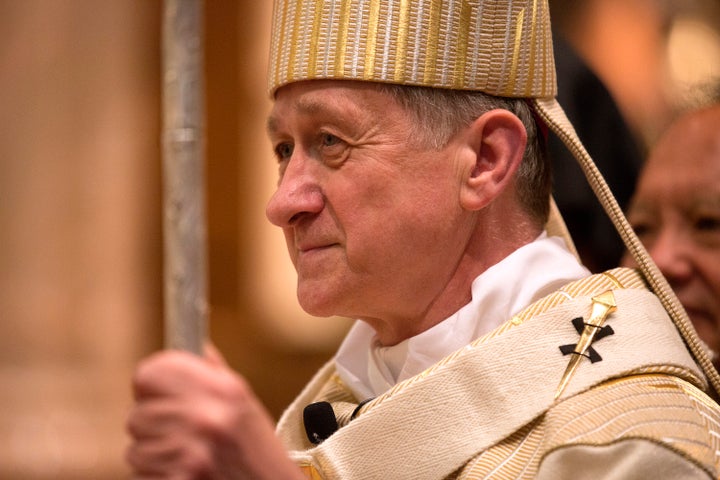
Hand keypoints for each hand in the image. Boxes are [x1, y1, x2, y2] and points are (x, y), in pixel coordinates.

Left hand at [126, 345, 304, 478]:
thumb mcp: (245, 404)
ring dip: (154, 455)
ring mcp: (189, 455)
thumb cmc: (258, 452)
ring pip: (135, 450)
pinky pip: (140, 475)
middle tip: (180, 434)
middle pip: (137, 415)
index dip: (150, 384)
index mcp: (222, 391)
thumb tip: (195, 348)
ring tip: (186, 457)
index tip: (157, 392)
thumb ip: (215, 375)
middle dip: (153, 426)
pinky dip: (156, 476)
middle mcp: (204, 419)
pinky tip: (183, 473)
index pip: (150, 374)